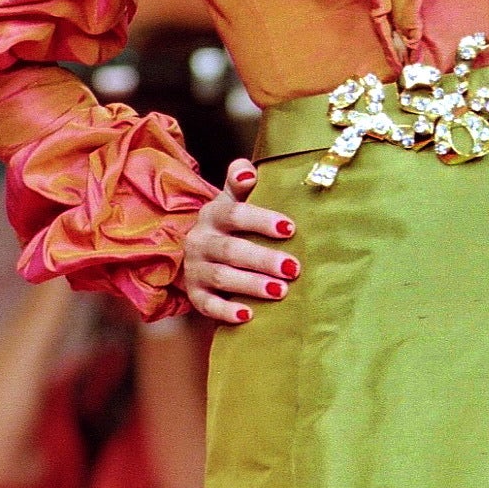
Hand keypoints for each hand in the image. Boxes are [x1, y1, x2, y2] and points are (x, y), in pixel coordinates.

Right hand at [184, 160, 300, 326]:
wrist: (199, 253)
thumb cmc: (229, 225)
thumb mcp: (232, 199)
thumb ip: (240, 181)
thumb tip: (248, 172)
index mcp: (213, 215)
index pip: (235, 214)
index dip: (262, 220)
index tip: (290, 228)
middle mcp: (200, 241)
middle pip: (231, 250)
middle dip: (263, 259)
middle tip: (293, 268)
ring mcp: (195, 269)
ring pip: (222, 277)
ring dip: (251, 285)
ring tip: (280, 291)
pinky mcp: (195, 295)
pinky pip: (207, 305)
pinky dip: (226, 311)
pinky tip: (248, 315)